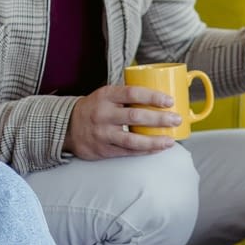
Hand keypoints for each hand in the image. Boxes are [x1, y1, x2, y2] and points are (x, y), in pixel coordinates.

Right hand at [63, 84, 180, 159]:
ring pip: (132, 139)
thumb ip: (127, 95)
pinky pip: (127, 152)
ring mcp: (102, 133)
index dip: (153, 96)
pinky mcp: (103, 149)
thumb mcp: (105, 95)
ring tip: (170, 141)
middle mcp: (103, 114)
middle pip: (135, 116)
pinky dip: (144, 151)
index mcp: (106, 96)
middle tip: (176, 119)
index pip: (132, 93)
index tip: (170, 100)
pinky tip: (157, 149)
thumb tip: (160, 94)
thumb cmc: (95, 108)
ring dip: (154, 140)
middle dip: (159, 119)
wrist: (67, 127)